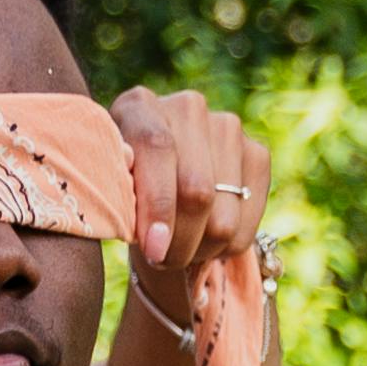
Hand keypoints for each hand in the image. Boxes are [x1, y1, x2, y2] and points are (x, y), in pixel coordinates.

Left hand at [106, 87, 272, 333]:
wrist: (161, 198)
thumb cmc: (124, 197)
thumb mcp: (109, 195)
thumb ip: (117, 196)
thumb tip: (134, 213)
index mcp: (139, 106)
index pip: (158, 147)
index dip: (158, 204)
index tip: (154, 249)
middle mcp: (188, 107)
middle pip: (196, 191)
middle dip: (177, 244)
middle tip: (161, 259)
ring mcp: (227, 127)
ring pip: (223, 217)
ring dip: (199, 250)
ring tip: (180, 249)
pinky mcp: (257, 153)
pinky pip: (246, 224)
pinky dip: (224, 249)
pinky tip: (205, 240)